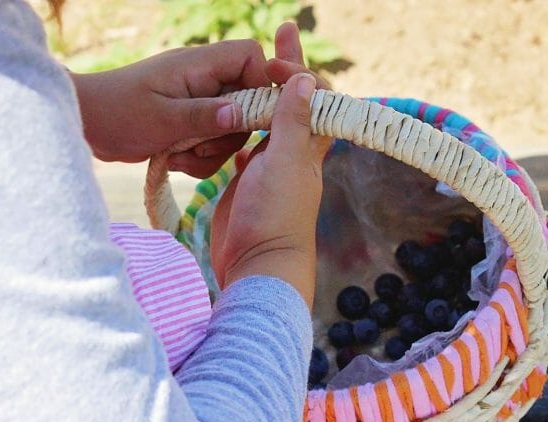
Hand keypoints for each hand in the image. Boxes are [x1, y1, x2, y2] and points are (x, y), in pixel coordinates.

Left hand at [70, 40, 269, 177]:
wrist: (86, 124)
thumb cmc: (118, 113)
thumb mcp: (162, 119)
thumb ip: (203, 116)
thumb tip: (240, 115)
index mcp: (199, 65)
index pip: (250, 57)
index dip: (261, 84)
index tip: (247, 119)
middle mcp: (203, 79)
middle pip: (248, 102)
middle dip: (228, 135)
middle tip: (199, 148)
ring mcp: (198, 102)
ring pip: (231, 129)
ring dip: (210, 152)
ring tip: (179, 155)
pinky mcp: (191, 124)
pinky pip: (212, 144)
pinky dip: (198, 159)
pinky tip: (174, 160)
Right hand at [211, 24, 331, 307]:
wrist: (256, 266)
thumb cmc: (274, 217)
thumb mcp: (285, 163)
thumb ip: (292, 122)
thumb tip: (306, 78)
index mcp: (308, 146)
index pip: (315, 97)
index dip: (301, 71)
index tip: (279, 55)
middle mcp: (292, 153)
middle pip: (292, 101)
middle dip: (286, 67)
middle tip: (282, 29)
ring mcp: (269, 169)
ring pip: (269, 122)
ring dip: (262, 94)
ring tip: (253, 67)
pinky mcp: (246, 183)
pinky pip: (246, 148)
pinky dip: (241, 130)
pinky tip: (232, 121)